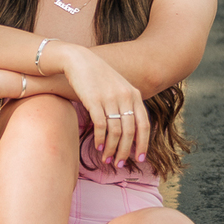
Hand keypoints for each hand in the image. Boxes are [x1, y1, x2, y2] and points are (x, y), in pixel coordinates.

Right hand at [53, 44, 149, 167]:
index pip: (144, 124)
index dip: (143, 143)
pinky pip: (100, 126)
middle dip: (125, 151)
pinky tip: (98, 146)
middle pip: (130, 132)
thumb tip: (130, 130)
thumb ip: (127, 104)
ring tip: (106, 159)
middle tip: (119, 164)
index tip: (140, 158)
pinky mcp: (94, 100)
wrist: (79, 60)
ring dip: (112, 149)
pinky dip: (100, 139)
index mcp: (135, 95)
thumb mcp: (119, 87)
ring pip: (116, 132)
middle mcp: (125, 96)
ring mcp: (110, 98)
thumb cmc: (99, 77)